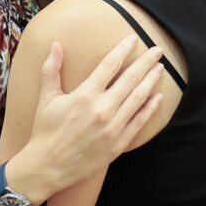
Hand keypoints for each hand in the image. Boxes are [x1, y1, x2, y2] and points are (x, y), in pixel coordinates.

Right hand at [13, 35, 164, 200]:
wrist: (48, 166)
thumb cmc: (45, 130)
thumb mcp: (46, 98)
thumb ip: (51, 69)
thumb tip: (55, 44)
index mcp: (85, 94)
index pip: (110, 65)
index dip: (123, 49)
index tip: (133, 39)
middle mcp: (102, 109)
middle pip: (130, 78)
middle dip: (146, 62)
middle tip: (157, 51)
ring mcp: (113, 127)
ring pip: (138, 98)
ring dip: (151, 81)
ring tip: (160, 69)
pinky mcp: (118, 143)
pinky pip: (139, 122)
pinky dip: (150, 108)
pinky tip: (158, 97)